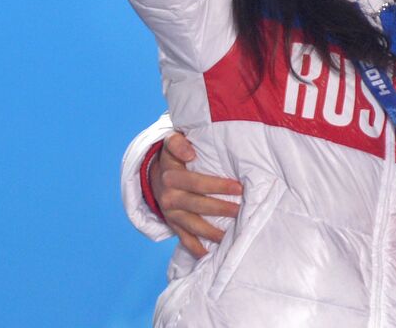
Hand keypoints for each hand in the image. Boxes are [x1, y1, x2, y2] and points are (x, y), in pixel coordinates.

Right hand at [149, 131, 243, 257]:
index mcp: (171, 176)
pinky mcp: (171, 223)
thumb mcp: (171, 142)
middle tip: (241, 211)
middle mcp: (168, 197)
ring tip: (230, 236)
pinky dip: (194, 247)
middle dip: (220, 209)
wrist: (154, 174)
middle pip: (197, 205)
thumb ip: (178, 143)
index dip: (217, 186)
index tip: (239, 188)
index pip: (196, 182)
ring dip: (211, 232)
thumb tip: (190, 152)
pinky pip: (183, 237)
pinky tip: (207, 254)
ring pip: (192, 225)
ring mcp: (169, 213)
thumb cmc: (173, 156)